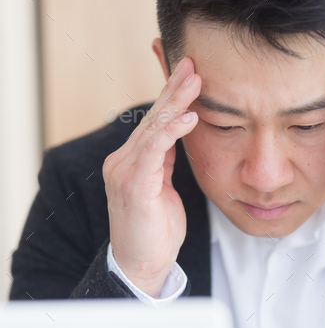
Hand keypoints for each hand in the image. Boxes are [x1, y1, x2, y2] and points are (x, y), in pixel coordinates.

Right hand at [103, 57, 200, 297]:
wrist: (143, 264)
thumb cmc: (156, 229)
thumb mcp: (163, 188)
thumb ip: (164, 161)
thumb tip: (178, 135)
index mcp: (134, 160)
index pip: (156, 121)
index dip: (173, 96)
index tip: (190, 73)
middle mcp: (125, 159)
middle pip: (154, 117)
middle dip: (174, 89)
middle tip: (192, 63)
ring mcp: (126, 170)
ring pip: (153, 127)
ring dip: (176, 102)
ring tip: (195, 81)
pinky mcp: (133, 184)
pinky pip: (153, 150)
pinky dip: (172, 131)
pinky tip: (190, 117)